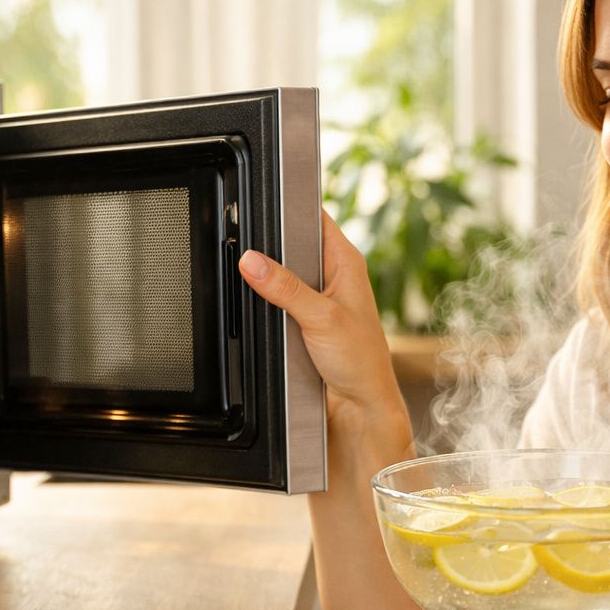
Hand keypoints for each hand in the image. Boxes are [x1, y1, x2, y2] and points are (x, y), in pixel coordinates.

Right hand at [238, 211, 409, 438]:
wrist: (361, 404)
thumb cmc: (361, 360)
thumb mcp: (321, 318)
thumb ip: (285, 288)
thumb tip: (253, 261)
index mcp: (346, 261)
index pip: (315, 217)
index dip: (290, 208)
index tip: (262, 206)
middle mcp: (334, 274)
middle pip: (293, 244)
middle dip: (271, 246)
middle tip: (248, 248)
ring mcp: (319, 296)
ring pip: (283, 273)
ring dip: (269, 277)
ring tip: (251, 277)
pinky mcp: (306, 317)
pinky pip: (280, 298)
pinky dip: (268, 301)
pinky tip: (260, 304)